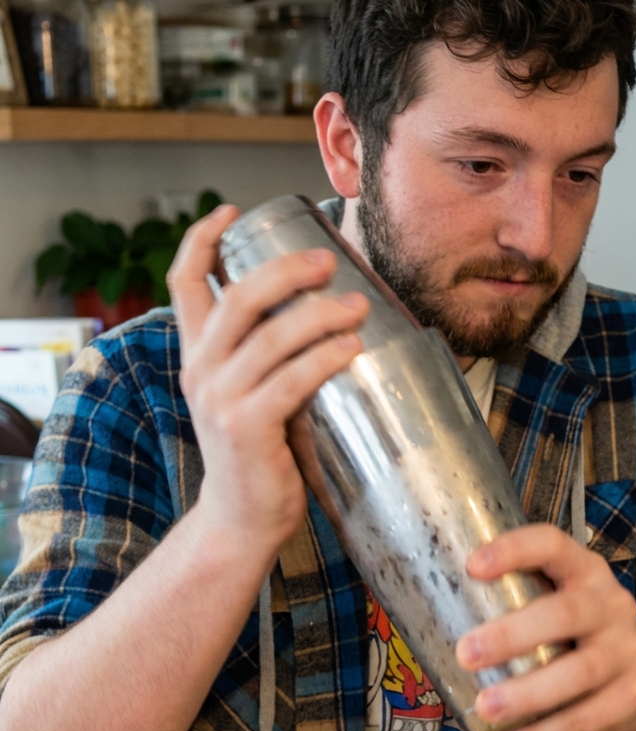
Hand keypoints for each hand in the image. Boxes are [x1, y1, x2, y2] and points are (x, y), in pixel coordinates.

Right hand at [167, 204, 367, 559]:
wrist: (242, 519)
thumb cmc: (262, 453)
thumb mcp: (253, 393)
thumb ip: (271, 357)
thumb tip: (331, 311)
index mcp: (198, 356)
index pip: (183, 285)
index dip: (201, 241)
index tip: (231, 211)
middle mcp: (201, 371)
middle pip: (235, 299)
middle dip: (284, 271)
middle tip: (328, 262)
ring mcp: (219, 400)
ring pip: (269, 338)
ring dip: (318, 316)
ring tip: (357, 306)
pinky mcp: (245, 429)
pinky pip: (289, 382)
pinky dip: (323, 359)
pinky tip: (351, 348)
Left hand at [455, 524, 635, 730]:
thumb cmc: (576, 631)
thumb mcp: (557, 599)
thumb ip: (513, 599)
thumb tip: (426, 611)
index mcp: (584, 570)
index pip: (553, 545)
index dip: (515, 550)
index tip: (472, 566)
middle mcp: (611, 605)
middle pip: (567, 614)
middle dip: (514, 634)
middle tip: (465, 653)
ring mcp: (625, 652)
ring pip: (579, 673)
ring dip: (528, 693)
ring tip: (485, 707)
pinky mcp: (628, 697)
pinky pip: (583, 720)